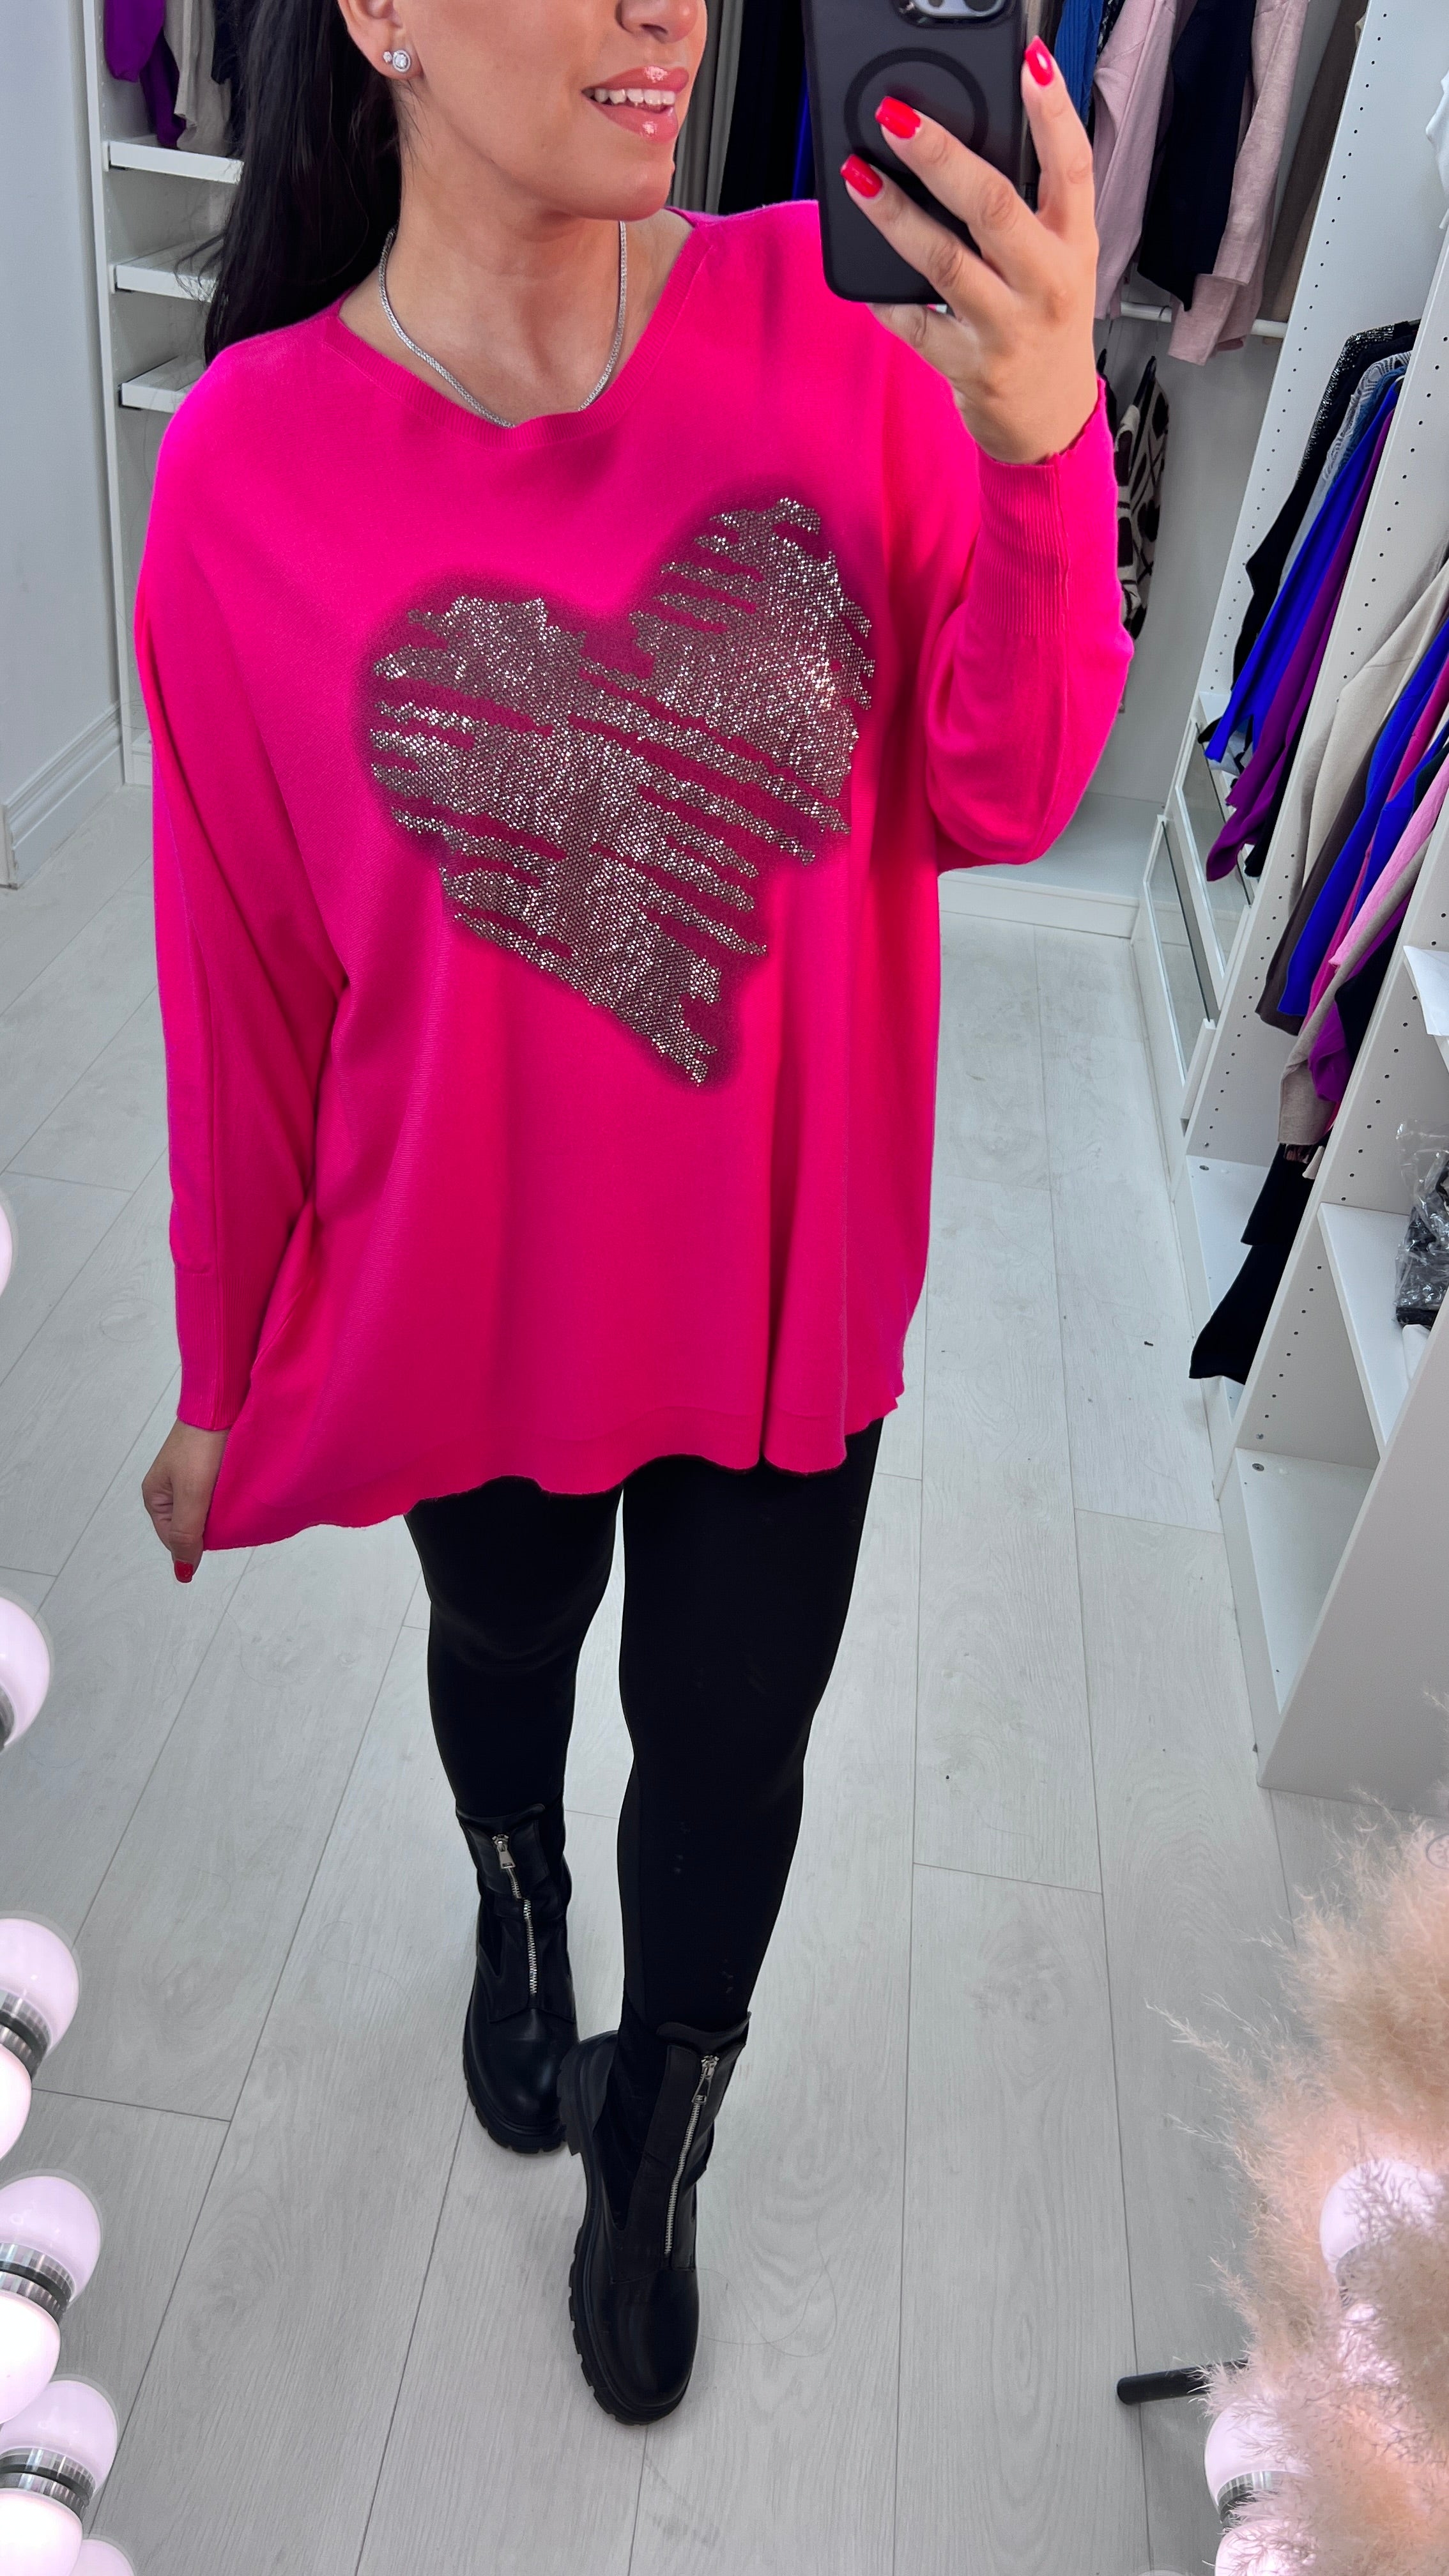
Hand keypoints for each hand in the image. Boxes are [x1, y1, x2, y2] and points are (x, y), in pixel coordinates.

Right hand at [142, 1420, 227, 1579]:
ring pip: (204, 1510)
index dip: (198, 1541)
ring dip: (219, 1510)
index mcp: (154, 1497)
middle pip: (190, 1526)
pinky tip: (236, 1488)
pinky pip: (214, 1493)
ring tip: (233, 1497)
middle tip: (227, 1509)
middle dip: (209, 1525)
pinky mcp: (204, 1466)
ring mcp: (186, 1478)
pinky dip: (225, 1495)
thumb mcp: (191, 1495)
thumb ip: (186, 1534)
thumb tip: (183, 1572)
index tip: (218, 1524)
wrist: (219, 1403)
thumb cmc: (200, 1447)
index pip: (176, 1540)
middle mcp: (167, 1490)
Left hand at [843, 40, 1099, 465]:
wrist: (1052, 423)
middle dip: (942, 157)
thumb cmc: (1047, 327)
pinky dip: (886, 299)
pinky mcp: (973, 369)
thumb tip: (963, 148)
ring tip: (858, 178)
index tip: (1029, 64)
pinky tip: (863, 276)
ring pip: (946, 264)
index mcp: (1074, 245)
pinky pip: (918, 326)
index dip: (1054, 113)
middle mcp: (1047, 284)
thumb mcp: (1059, 262)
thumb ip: (1028, 210)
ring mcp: (1009, 330)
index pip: (1072, 168)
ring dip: (896, 217)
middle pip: (994, 207)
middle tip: (897, 119)